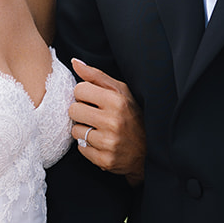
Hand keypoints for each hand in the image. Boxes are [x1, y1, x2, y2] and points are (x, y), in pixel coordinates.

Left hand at [70, 59, 145, 183]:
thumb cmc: (133, 115)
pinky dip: (87, 146)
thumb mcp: (121, 91)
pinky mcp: (105, 160)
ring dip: (83, 130)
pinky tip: (101, 143)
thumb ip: (96, 76)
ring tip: (98, 130)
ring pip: (75, 131)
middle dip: (81, 112)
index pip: (79, 89)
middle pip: (73, 110)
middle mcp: (113, 121)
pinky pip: (81, 149)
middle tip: (94, 116)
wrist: (149, 150)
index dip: (84, 94)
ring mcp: (109, 142)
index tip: (93, 100)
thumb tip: (74, 62)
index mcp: (117, 100)